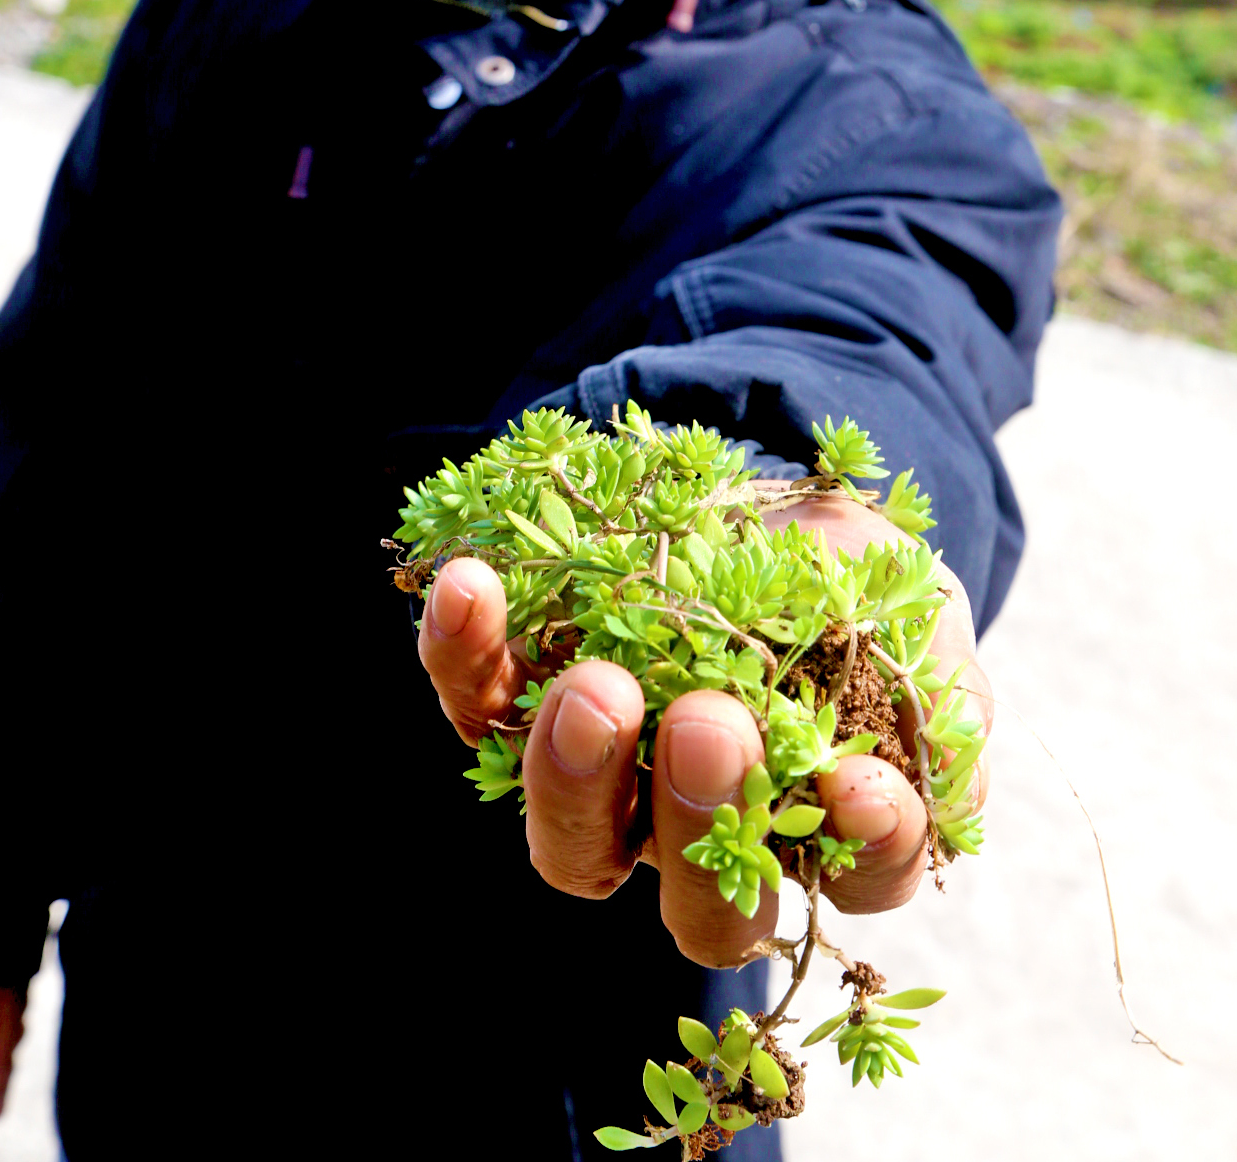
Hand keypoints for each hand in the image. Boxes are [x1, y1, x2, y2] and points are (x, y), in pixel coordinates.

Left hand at [418, 493, 991, 965]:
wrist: (759, 498)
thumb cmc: (858, 582)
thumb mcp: (918, 622)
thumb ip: (937, 704)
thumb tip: (887, 782)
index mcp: (824, 830)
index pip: (854, 878)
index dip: (862, 846)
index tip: (861, 783)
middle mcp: (709, 839)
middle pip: (695, 905)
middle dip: (700, 822)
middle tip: (709, 723)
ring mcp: (614, 786)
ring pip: (574, 842)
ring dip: (574, 772)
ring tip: (597, 685)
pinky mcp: (525, 708)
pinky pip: (479, 707)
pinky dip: (466, 653)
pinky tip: (473, 584)